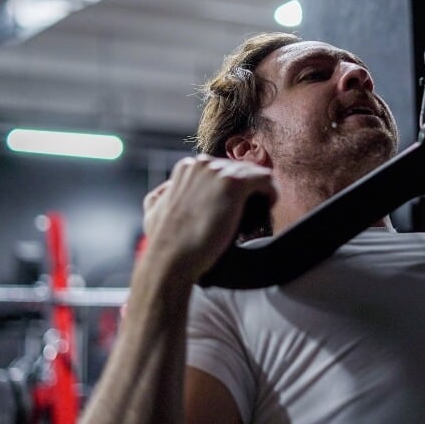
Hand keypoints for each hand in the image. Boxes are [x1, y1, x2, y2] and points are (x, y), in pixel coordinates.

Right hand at [141, 155, 277, 283]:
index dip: (234, 187)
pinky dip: (272, 191)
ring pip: (255, 173)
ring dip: (261, 190)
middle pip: (241, 169)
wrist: (170, 259)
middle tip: (251, 211)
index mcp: (187, 167)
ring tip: (262, 209)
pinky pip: (266, 179)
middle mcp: (203, 164)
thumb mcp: (153, 210)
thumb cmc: (164, 243)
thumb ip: (162, 194)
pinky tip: (269, 205)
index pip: (223, 169)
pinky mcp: (234, 184)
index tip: (238, 205)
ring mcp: (218, 172)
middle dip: (248, 188)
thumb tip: (169, 189)